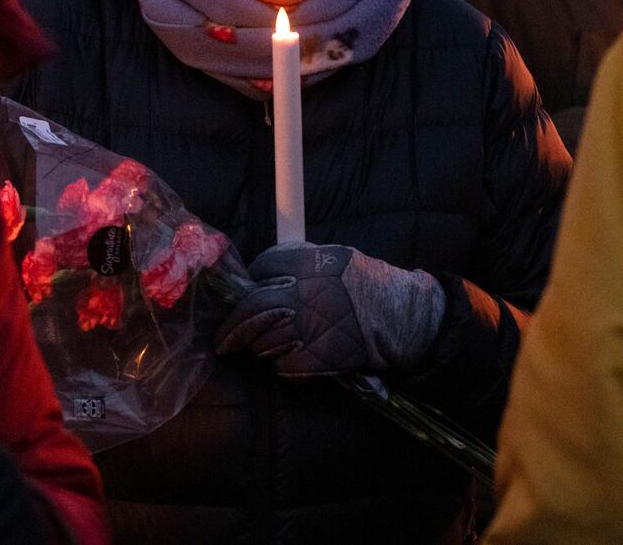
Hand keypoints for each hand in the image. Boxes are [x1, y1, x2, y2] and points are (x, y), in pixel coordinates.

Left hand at [215, 242, 445, 376]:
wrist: (398, 318)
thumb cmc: (364, 285)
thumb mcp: (332, 256)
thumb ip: (296, 260)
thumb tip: (261, 274)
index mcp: (308, 263)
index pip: (261, 268)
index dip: (253, 281)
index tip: (249, 293)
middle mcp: (304, 294)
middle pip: (250, 308)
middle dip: (233, 326)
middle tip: (224, 339)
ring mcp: (309, 328)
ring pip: (263, 341)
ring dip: (261, 345)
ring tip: (270, 345)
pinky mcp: (319, 357)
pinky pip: (283, 366)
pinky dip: (284, 365)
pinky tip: (293, 357)